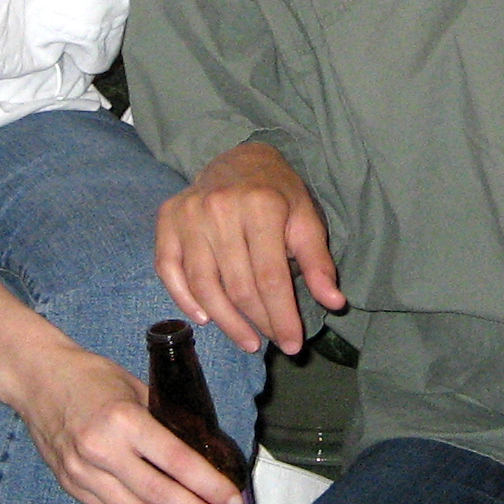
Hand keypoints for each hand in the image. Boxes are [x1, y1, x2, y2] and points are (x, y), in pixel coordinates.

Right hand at [1, 339, 242, 503]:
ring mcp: (83, 474)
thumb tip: (200, 454)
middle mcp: (102, 451)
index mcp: (123, 420)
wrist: (35, 379)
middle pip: (158, 495)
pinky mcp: (72, 487)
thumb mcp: (134, 387)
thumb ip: (162, 421)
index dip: (208, 484)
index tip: (233, 500)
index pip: (175, 461)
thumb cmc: (90, 376)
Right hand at [156, 140, 343, 352]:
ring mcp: (188, 214)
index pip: (270, 277)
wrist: (238, 159)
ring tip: (247, 340)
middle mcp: (220, 208)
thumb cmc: (277, 194)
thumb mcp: (306, 220)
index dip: (282, 317)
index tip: (293, 344)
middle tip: (272, 342)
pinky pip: (169, 270)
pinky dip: (184, 300)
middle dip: (258, 322)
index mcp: (261, 205)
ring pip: (204, 285)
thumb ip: (319, 263)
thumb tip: (335, 302)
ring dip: (226, 321)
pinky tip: (206, 319)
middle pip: (238, 286)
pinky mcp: (167, 219)